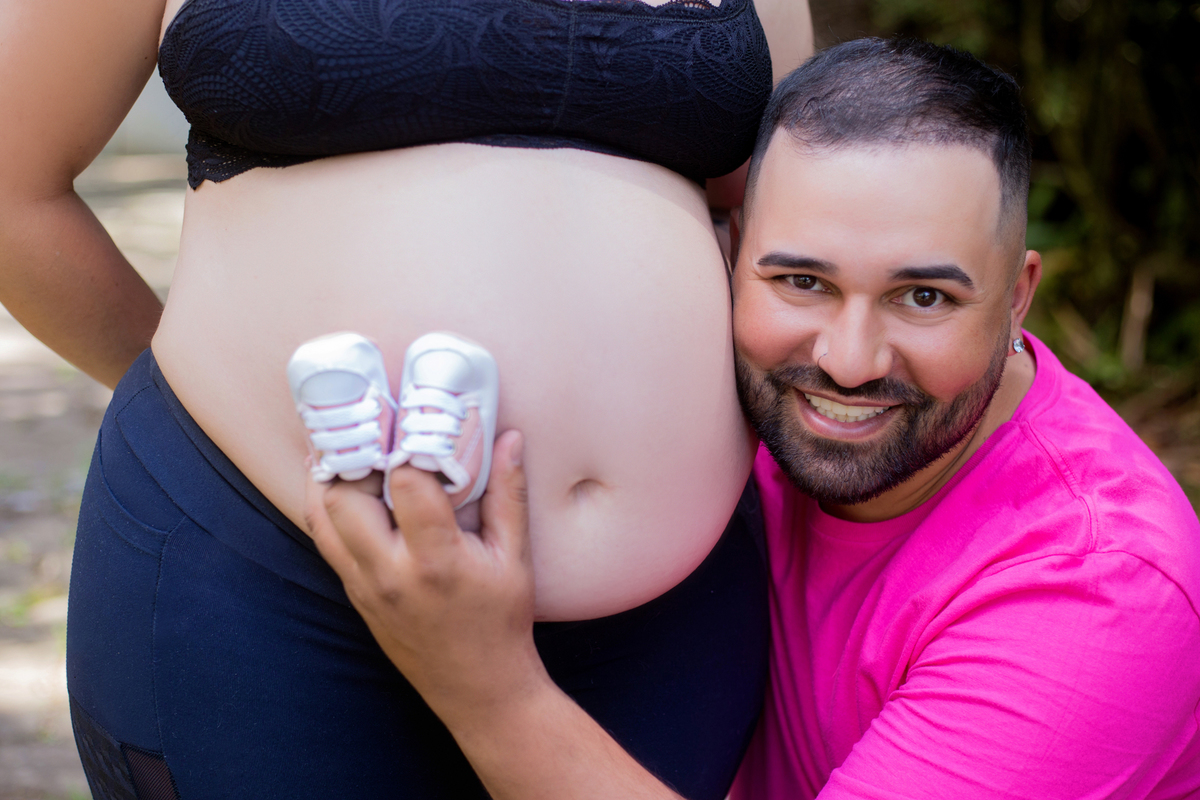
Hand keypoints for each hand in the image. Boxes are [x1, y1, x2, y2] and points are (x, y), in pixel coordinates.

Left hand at [303, 430, 548, 725]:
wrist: (478, 687)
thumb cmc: (501, 622)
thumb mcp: (516, 558)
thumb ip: (509, 493)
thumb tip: (508, 438)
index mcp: (436, 560)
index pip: (405, 485)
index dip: (407, 446)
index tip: (415, 422)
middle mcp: (390, 573)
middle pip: (342, 498)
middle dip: (353, 456)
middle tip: (370, 428)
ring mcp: (364, 586)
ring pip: (320, 519)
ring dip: (327, 478)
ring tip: (345, 445)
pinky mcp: (354, 595)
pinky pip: (325, 541)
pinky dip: (327, 506)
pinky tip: (342, 482)